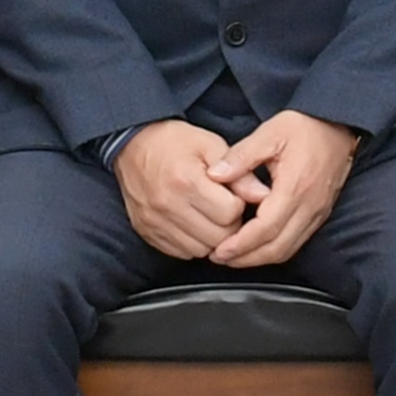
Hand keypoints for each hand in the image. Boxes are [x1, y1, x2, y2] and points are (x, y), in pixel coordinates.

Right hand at [116, 120, 247, 260]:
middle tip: (223, 207)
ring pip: (201, 250)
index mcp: (186, 180)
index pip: (230, 213)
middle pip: (218, 237)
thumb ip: (240, 172)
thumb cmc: (174, 142)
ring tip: (208, 215)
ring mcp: (155, 222)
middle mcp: (168, 205)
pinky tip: (192, 223)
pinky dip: (193, 243)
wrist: (133, 145)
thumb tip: (263, 195)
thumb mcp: (211, 145)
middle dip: (228, 224)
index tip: (231, 195)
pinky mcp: (148, 233)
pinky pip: (182, 253)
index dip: (238, 205)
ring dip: (212, 237)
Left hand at [210, 110, 360, 269]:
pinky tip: (257, 246)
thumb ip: (240, 156)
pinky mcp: (320, 214)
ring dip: (259, 258)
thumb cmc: (305, 127)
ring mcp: (317, 213)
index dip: (241, 244)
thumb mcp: (269, 133)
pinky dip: (274, 250)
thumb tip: (214, 175)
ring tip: (233, 256)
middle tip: (220, 258)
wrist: (338, 125)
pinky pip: (297, 242)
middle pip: (277, 248)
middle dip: (246, 259)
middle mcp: (309, 206)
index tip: (220, 250)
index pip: (266, 228)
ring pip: (288, 249)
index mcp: (295, 188)